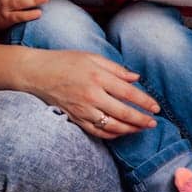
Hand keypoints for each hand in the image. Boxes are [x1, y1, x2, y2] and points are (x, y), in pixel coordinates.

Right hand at [20, 48, 158, 139]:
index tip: (156, 108)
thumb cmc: (65, 61)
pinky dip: (112, 134)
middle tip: (153, 123)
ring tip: (141, 128)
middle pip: (123, 113)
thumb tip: (136, 79)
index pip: (128, 93)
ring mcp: (82, 110)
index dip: (144, 102)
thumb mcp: (91, 57)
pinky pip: (97, 132)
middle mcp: (91, 95)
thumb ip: (116, 69)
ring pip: (111, 126)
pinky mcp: (74, 119)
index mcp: (97, 77)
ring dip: (129, 130)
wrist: (36, 73)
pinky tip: (121, 132)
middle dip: (141, 120)